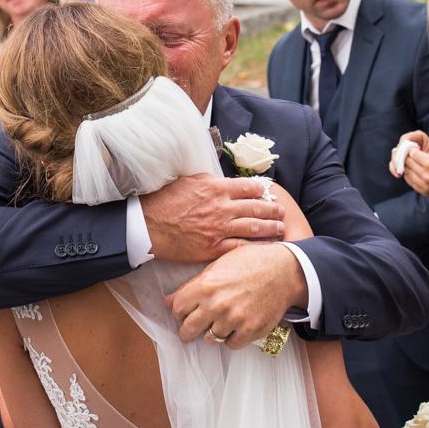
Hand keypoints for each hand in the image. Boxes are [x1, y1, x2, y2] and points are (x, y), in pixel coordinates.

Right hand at [142, 174, 284, 262]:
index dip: (261, 190)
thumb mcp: (187, 180)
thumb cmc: (162, 201)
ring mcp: (219, 229)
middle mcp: (222, 207)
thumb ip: (208, 181)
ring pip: (254, 227)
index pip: (248, 187)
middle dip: (272, 209)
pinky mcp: (213, 247)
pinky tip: (265, 247)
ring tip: (280, 228)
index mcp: (216, 188)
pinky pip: (241, 247)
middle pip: (256, 207)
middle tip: (281, 211)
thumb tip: (220, 180)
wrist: (147, 224)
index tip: (267, 192)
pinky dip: (256, 247)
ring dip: (271, 227)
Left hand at [167, 242, 305, 348]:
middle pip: (189, 329)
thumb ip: (190, 286)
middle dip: (187, 331)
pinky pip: (231, 345)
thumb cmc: (250, 263)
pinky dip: (231, 339)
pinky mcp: (251, 330)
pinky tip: (235, 327)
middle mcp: (217, 305)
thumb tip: (166, 302)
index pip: (178, 310)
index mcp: (205, 286)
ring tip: (219, 323)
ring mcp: (234, 319)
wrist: (284, 270)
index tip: (184, 313)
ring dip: (212, 333)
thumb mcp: (216, 267)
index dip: (180, 312)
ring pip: (210, 339)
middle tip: (190, 330)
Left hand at [391, 130, 428, 202]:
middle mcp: (426, 175)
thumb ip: (424, 155)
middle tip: (407, 154)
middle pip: (407, 163)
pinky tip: (413, 171)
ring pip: (406, 172)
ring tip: (410, 162)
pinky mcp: (424, 192)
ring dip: (405, 166)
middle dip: (406, 157)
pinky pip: (410, 181)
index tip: (412, 148)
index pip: (411, 153)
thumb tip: (409, 152)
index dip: (411, 149)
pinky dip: (409, 175)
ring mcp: (424, 185)